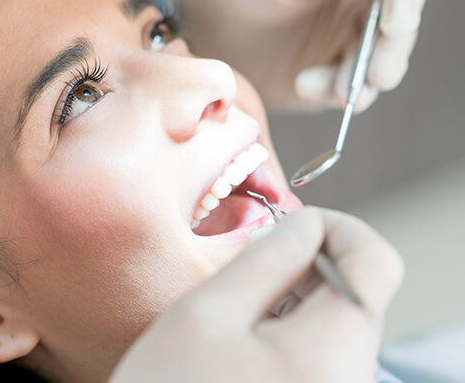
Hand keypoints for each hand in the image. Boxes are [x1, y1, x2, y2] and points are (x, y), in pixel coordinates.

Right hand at [109, 208, 403, 382]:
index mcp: (329, 356)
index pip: (375, 261)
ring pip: (340, 319)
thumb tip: (304, 224)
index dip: (338, 226)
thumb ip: (266, 258)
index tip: (295, 225)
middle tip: (256, 262)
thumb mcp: (205, 314)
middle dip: (310, 261)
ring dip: (298, 294)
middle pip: (358, 290)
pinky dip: (295, 327)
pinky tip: (251, 337)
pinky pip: (327, 351)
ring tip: (244, 305)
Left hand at [175, 0, 434, 111]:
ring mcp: (343, 39)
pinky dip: (334, 94)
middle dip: (390, 53)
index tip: (393, 24)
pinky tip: (304, 86)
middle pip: (401, 26)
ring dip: (362, 80)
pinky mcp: (326, 72)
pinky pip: (347, 89)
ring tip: (328, 89)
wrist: (197, 20)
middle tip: (373, 77)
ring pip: (379, 63)